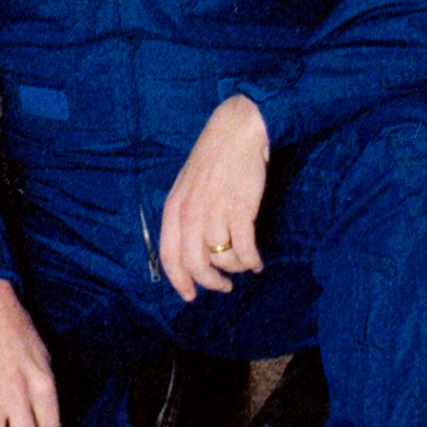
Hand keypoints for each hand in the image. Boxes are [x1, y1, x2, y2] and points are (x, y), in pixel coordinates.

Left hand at [156, 94, 270, 302]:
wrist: (237, 130)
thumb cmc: (213, 158)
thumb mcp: (187, 186)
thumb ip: (185, 216)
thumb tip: (194, 252)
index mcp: (173, 208)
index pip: (169, 256)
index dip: (179, 281)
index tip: (191, 295)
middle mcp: (190, 213)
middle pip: (196, 266)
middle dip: (212, 283)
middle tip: (224, 286)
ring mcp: (215, 212)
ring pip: (223, 260)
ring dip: (236, 268)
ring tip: (244, 263)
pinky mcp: (240, 210)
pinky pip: (246, 250)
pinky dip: (252, 261)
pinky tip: (257, 261)